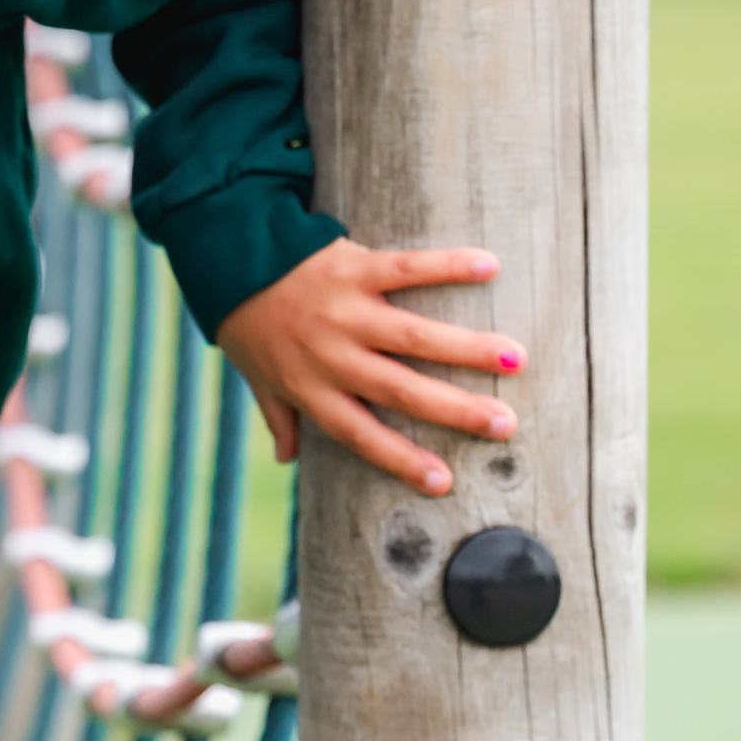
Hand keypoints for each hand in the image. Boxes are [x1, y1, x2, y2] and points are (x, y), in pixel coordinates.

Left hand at [213, 240, 524, 495]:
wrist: (225, 256)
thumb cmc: (249, 324)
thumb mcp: (258, 378)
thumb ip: (279, 417)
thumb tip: (287, 461)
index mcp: (312, 388)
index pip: (361, 435)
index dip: (401, 460)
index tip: (445, 483)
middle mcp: (331, 355)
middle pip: (400, 389)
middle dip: (455, 409)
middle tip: (505, 423)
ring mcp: (343, 310)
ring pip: (412, 335)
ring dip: (466, 346)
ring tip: (515, 358)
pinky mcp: (351, 265)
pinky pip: (405, 267)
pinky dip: (446, 266)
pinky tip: (488, 267)